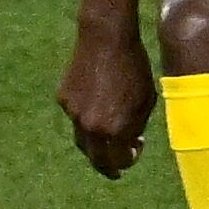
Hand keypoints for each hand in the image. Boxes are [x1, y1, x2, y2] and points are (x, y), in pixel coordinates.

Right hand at [59, 20, 155, 177]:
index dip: (128, 161)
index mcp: (116, 129)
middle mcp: (91, 126)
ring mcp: (73, 113)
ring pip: (83, 139)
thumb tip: (128, 142)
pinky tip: (97, 102)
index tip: (134, 152)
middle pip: (96, 160)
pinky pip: (75, 117)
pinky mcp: (63, 99)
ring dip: (96, 142)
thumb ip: (136, 126)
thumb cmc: (134, 68)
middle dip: (108, 166)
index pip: (119, 162)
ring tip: (108, 135)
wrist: (106, 39)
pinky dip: (86, 117)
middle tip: (115, 169)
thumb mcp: (146, 100)